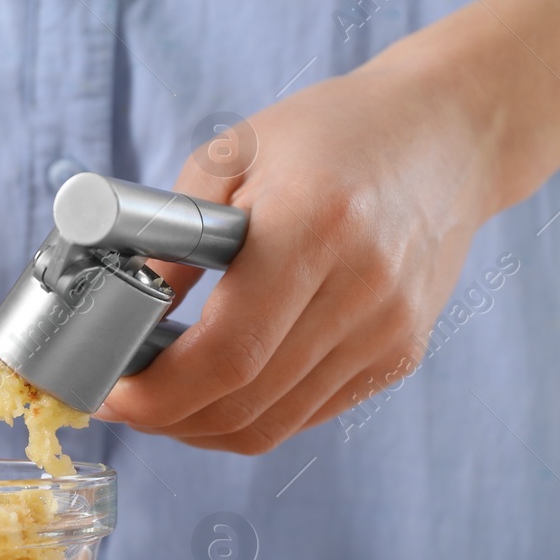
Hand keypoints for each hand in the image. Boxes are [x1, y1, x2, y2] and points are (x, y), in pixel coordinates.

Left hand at [98, 0, 559, 452]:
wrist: (450, 134)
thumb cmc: (334, 132)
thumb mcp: (234, 154)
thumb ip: (172, 234)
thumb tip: (116, 307)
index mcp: (312, 226)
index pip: (227, 352)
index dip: (158, 392)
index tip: (110, 392)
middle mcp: (361, 288)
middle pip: (245, 400)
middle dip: (166, 417)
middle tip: (120, 400)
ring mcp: (388, 330)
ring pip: (274, 423)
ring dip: (202, 427)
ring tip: (159, 400)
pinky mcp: (399, 354)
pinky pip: (307, 413)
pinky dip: (250, 417)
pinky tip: (215, 393)